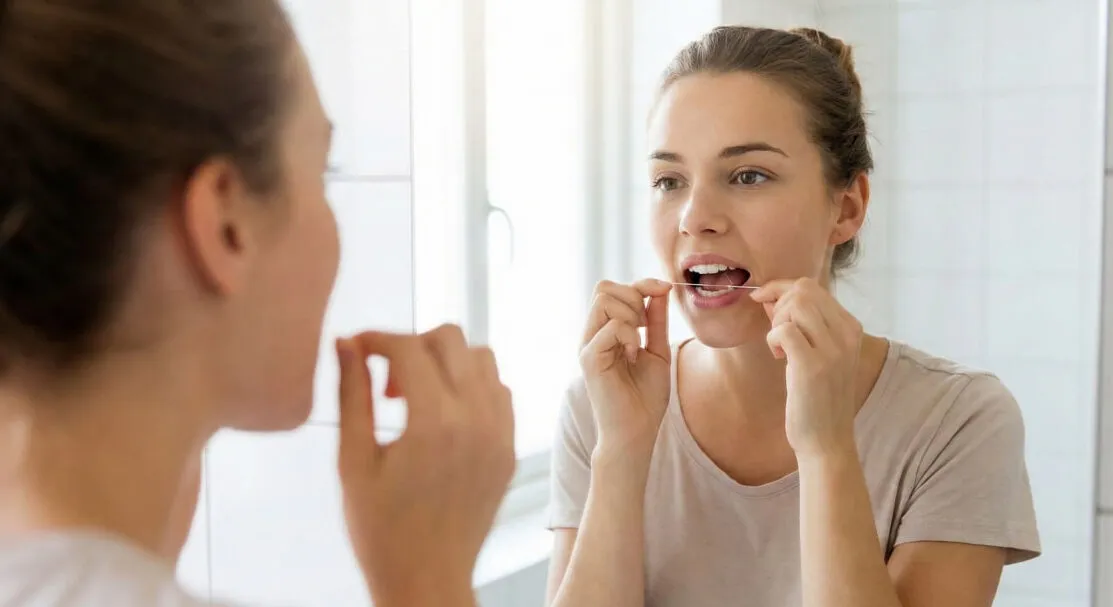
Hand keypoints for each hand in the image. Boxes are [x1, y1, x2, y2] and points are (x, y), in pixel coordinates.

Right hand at [336, 325, 514, 606]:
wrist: (427, 580)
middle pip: (451, 338)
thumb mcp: (353, 461)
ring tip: (416, 397)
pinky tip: (444, 414)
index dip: (376, 338)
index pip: (408, 347)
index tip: (356, 347)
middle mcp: (476, 420)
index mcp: (433, 422)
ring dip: (447, 361)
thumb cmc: (381, 531)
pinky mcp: (509, 449)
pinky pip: (500, 392)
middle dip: (412, 344)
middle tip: (386, 382)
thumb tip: (346, 344)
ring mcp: (500, 434)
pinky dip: (473, 386)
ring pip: (483, 358)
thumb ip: (352, 395)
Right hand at [579, 279, 672, 458]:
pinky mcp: (589, 359)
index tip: (664, 289)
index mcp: (605, 331)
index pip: (613, 289)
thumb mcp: (658, 350)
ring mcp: (588, 345)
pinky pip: (610, 327)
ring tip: (638, 341)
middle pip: (603, 287)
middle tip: (645, 327)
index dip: (641, 283)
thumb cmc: (645, 398)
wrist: (636, 432)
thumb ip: (656, 320)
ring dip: (631, 314)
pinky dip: (629, 335)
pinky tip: (633, 355)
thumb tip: (660, 289)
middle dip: (633, 296)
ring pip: (604, 300)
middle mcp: (592, 335)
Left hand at [750, 278, 861, 457]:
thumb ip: (801, 323)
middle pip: (804, 289)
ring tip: (780, 347)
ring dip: (777, 321)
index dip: (782, 289)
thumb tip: (771, 296)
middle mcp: (847, 335)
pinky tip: (779, 357)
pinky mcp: (812, 366)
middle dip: (778, 303)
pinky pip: (784, 330)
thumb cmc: (818, 397)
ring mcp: (832, 350)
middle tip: (776, 333)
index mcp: (851, 329)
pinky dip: (773, 338)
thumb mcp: (819, 354)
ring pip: (796, 303)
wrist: (827, 440)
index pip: (813, 287)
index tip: (766, 302)